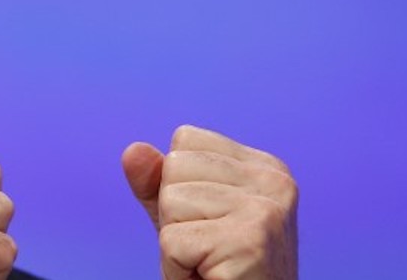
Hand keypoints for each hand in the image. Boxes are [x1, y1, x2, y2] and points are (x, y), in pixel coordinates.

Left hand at [122, 125, 297, 278]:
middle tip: (206, 251)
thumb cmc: (216, 273)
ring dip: (176, 245)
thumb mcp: (182, 220)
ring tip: (208, 265)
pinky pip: (173, 241)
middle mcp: (274, 180)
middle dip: (175, 217)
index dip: (178, 188)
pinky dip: (178, 270)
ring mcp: (266, 209)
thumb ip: (157, 184)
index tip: (208, 225)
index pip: (185, 140)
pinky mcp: (249, 241)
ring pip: (170, 202)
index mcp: (264, 167)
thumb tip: (132, 150)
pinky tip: (209, 278)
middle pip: (175, 167)